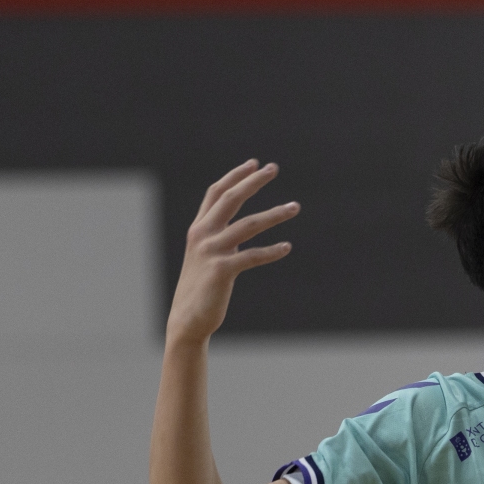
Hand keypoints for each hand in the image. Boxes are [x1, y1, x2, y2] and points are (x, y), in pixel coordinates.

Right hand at [167, 160, 298, 346]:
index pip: (216, 193)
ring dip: (275, 214)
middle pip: (231, 198)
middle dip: (253, 181)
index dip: (235, 176)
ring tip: (295, 207)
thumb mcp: (206, 256)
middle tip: (273, 168)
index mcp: (198, 229)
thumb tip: (242, 229)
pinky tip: (287, 248)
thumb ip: (220, 238)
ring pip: (249, 225)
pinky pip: (253, 256)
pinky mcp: (223, 270)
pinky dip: (272, 251)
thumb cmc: (201, 288)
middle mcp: (202, 235)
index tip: (254, 163)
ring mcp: (212, 251)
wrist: (187, 319)